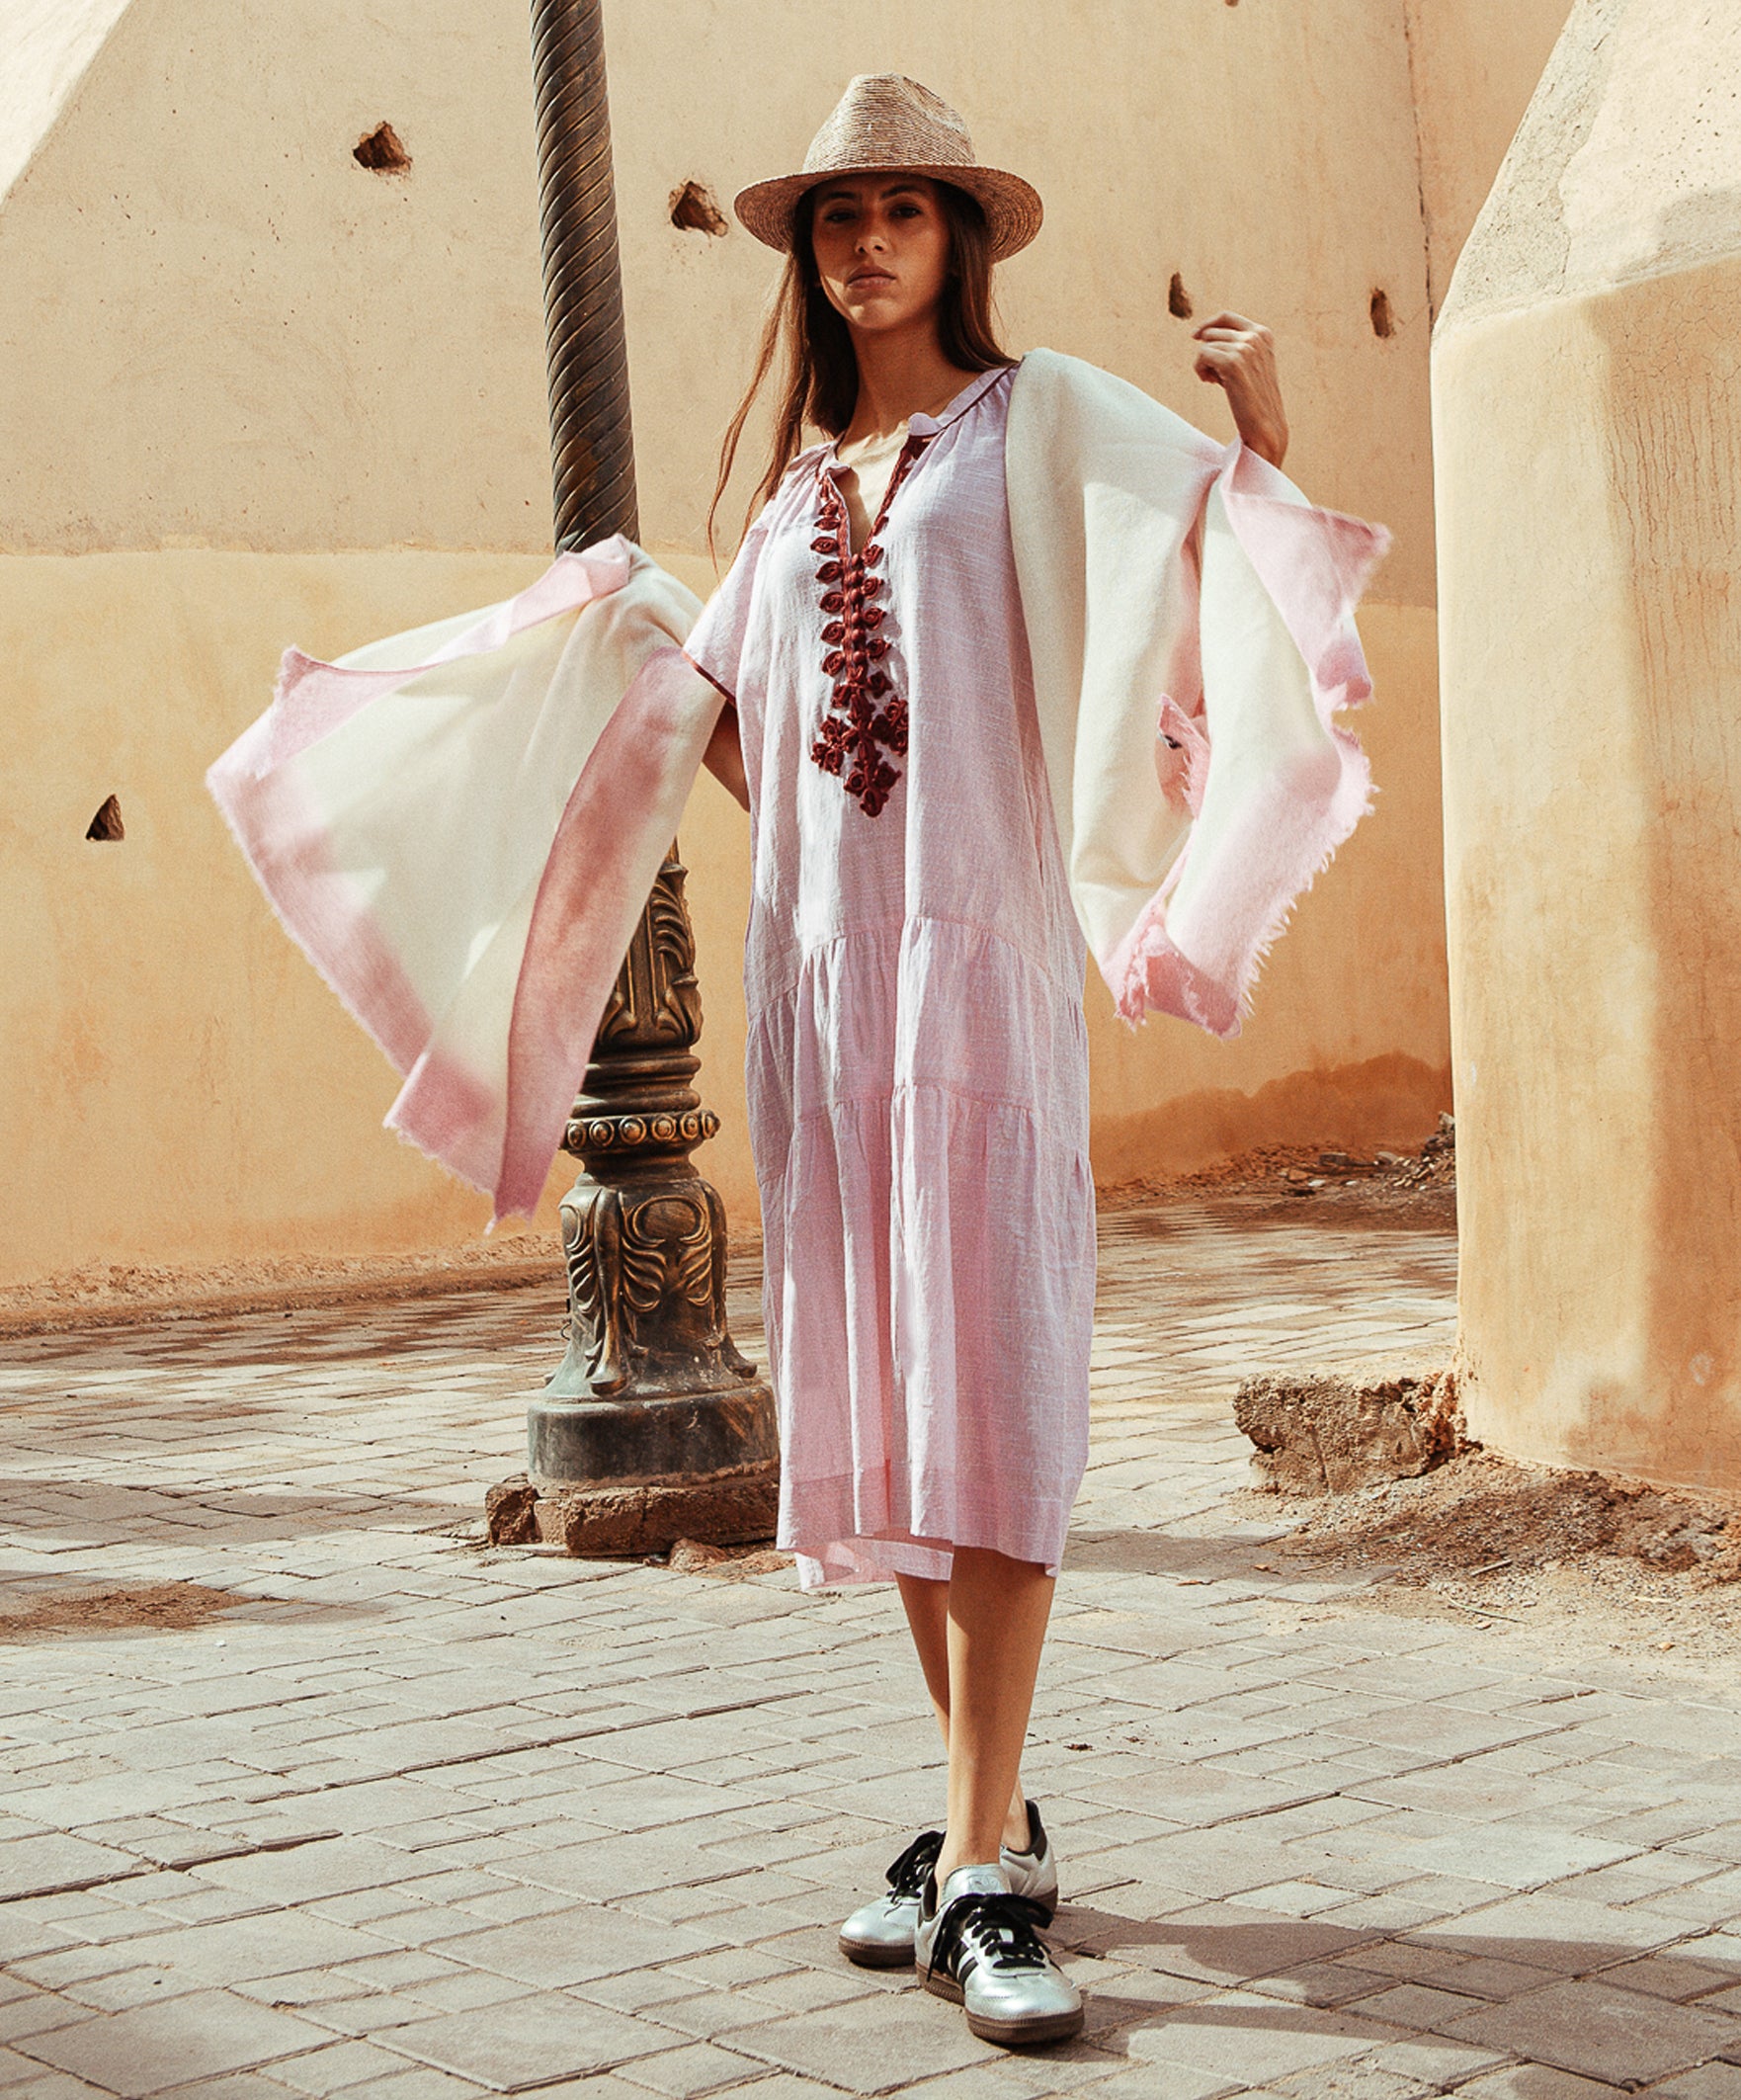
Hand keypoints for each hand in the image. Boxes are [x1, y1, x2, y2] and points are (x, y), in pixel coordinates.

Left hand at [1192, 311, 1287, 468]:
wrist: (1266, 425)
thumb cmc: (1253, 399)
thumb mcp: (1250, 365)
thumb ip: (1235, 347)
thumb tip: (1201, 333)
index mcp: (1263, 334)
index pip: (1227, 317)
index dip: (1207, 324)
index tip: (1195, 336)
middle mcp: (1255, 336)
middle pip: (1212, 333)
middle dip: (1208, 352)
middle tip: (1215, 377)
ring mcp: (1245, 348)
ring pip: (1205, 345)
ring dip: (1204, 364)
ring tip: (1215, 381)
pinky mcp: (1233, 362)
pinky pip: (1202, 355)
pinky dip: (1200, 370)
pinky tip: (1209, 382)